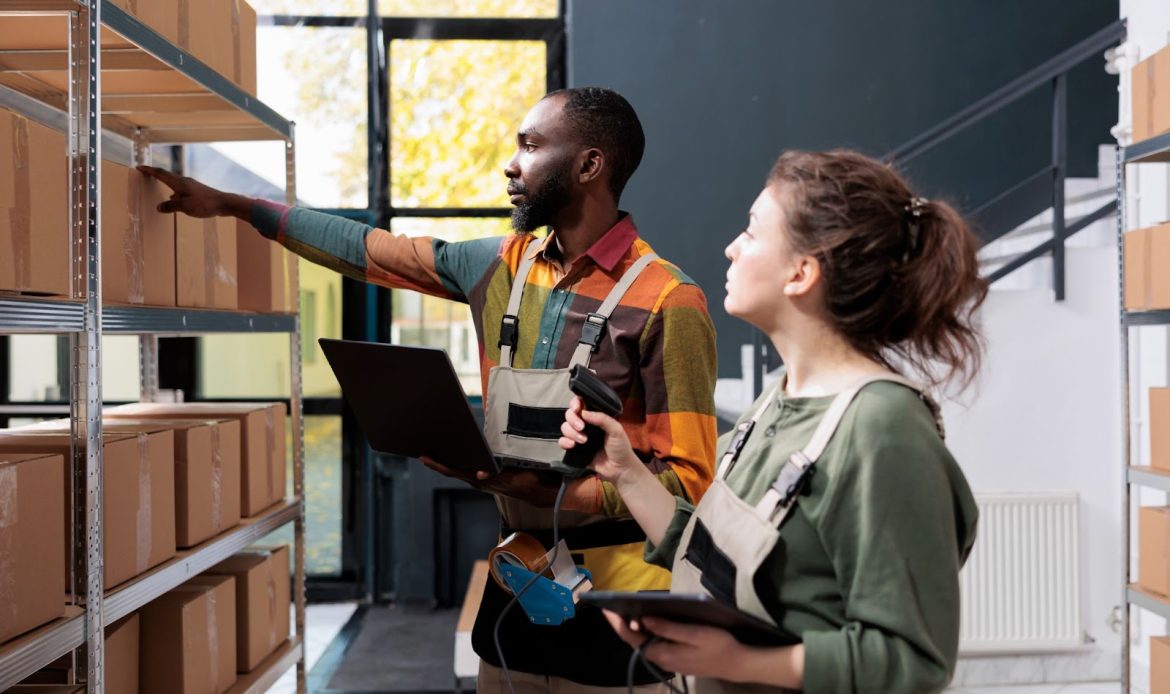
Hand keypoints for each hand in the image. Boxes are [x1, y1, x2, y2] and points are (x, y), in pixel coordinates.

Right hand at [136, 165, 247, 218]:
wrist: (224, 203)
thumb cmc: (205, 204)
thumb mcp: (185, 207)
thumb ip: (171, 206)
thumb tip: (159, 207)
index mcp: (179, 183)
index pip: (160, 173)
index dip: (149, 170)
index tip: (139, 167)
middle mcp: (184, 181)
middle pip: (166, 175)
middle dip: (155, 173)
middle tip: (145, 171)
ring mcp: (191, 186)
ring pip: (174, 181)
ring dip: (164, 180)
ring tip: (157, 182)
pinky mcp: (197, 191)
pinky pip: (181, 188)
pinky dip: (173, 190)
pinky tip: (174, 198)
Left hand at [418, 456, 578, 507]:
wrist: (535, 490)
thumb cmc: (524, 479)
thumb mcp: (511, 475)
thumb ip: (494, 474)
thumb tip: (481, 473)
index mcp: (480, 479)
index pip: (453, 471)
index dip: (437, 465)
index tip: (424, 457)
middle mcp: (476, 481)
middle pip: (450, 470)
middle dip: (435, 461)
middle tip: (420, 450)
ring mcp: (479, 480)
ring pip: (456, 470)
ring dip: (444, 461)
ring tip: (431, 449)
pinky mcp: (483, 478)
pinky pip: (464, 469)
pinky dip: (455, 462)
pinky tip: (451, 453)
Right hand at [559, 396, 642, 484]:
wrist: (619, 469)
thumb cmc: (621, 448)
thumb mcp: (616, 430)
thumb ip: (602, 419)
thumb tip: (585, 412)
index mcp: (596, 417)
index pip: (582, 405)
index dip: (576, 404)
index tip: (576, 408)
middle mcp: (586, 425)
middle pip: (570, 415)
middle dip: (573, 420)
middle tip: (582, 428)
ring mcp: (579, 436)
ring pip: (565, 427)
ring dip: (571, 432)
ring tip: (583, 441)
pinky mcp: (575, 449)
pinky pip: (562, 441)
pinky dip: (564, 442)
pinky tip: (572, 446)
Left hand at [602, 610, 749, 680]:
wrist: (737, 664)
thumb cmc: (718, 646)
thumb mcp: (695, 633)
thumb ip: (668, 628)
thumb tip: (644, 619)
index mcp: (663, 652)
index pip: (632, 638)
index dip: (618, 624)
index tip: (607, 610)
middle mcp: (662, 659)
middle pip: (636, 641)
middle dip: (623, 624)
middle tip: (615, 605)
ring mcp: (668, 660)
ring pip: (645, 643)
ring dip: (636, 628)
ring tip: (629, 609)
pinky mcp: (675, 659)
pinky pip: (654, 645)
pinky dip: (648, 633)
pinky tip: (649, 622)